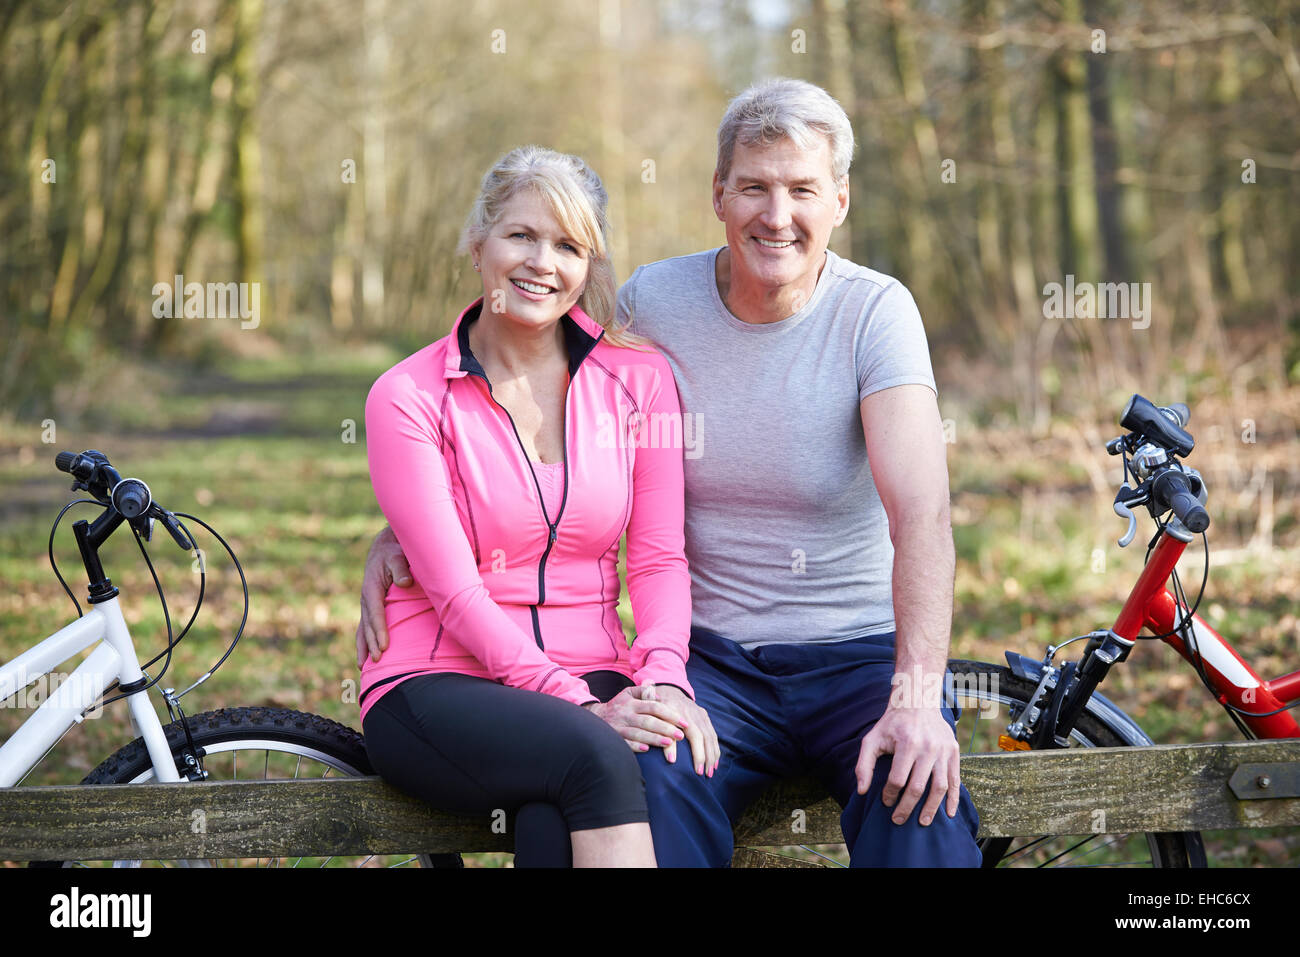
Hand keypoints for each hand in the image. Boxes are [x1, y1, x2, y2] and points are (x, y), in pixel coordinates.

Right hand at [355, 525, 411, 668]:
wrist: (384, 548)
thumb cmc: (394, 552)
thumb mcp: (397, 556)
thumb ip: (401, 568)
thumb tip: (405, 582)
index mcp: (371, 588)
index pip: (376, 613)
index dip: (379, 630)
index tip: (384, 646)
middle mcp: (366, 598)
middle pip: (368, 625)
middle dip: (372, 643)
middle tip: (378, 660)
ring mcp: (367, 604)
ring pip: (363, 629)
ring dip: (364, 647)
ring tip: (363, 667)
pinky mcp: (370, 608)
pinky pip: (365, 628)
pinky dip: (364, 642)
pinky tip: (364, 659)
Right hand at [584, 685, 689, 753]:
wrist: (594, 717)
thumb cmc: (618, 705)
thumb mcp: (627, 692)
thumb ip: (643, 690)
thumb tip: (659, 693)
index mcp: (632, 702)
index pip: (654, 707)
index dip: (670, 714)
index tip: (683, 722)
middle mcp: (626, 714)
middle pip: (649, 721)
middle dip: (666, 728)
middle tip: (681, 735)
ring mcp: (619, 727)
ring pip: (638, 733)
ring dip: (654, 738)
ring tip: (668, 743)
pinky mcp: (614, 738)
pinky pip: (625, 743)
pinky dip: (635, 746)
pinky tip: (646, 750)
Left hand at [638, 683, 719, 776]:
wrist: (667, 689)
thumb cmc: (657, 707)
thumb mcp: (655, 718)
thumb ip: (663, 736)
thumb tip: (671, 760)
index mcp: (682, 713)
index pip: (695, 736)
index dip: (698, 754)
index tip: (696, 770)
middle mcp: (694, 714)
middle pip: (705, 738)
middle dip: (707, 758)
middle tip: (706, 774)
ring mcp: (701, 714)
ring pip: (711, 737)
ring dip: (713, 755)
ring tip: (711, 771)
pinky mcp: (704, 715)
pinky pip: (713, 734)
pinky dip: (715, 748)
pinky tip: (715, 760)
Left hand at [855, 705, 960, 825]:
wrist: (917, 702)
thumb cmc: (891, 724)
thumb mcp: (872, 739)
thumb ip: (864, 765)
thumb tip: (862, 791)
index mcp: (906, 743)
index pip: (898, 779)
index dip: (890, 794)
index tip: (885, 802)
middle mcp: (927, 747)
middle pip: (918, 786)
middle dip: (907, 807)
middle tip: (898, 820)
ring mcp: (943, 750)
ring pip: (939, 787)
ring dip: (931, 808)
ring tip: (922, 822)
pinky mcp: (953, 752)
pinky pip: (955, 780)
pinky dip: (953, 799)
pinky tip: (948, 813)